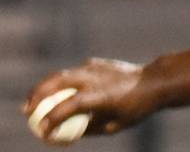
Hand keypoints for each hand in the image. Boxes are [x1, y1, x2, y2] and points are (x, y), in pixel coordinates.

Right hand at [23, 58, 162, 141]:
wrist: (156, 81)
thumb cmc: (137, 107)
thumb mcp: (116, 125)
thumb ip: (91, 127)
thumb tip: (69, 134)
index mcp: (100, 95)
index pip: (69, 106)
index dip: (53, 119)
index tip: (43, 131)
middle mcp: (94, 78)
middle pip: (56, 83)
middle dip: (37, 96)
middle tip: (26, 111)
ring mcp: (94, 68)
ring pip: (61, 74)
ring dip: (43, 86)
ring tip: (33, 100)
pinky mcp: (95, 63)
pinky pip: (73, 72)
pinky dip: (61, 82)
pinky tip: (57, 93)